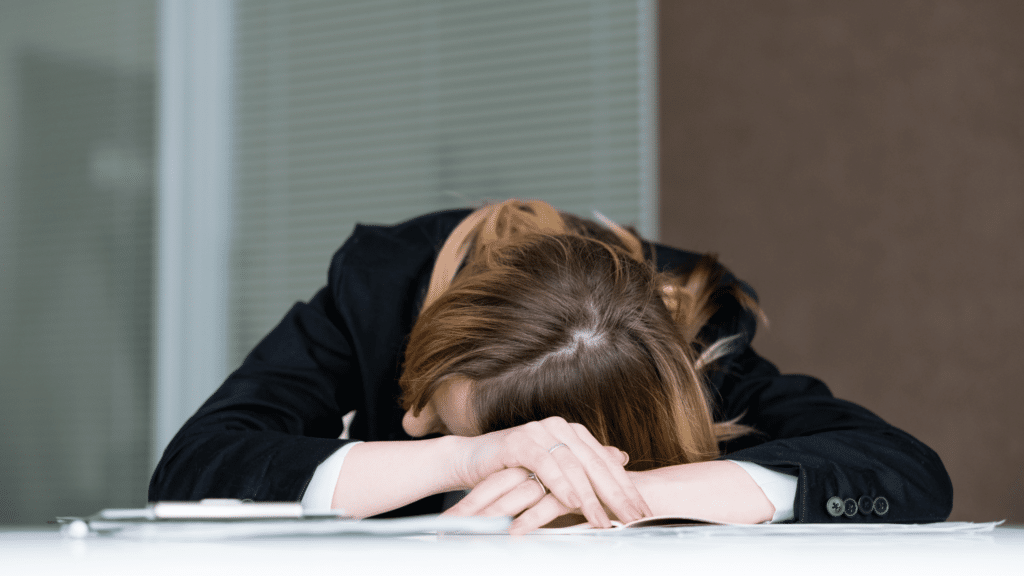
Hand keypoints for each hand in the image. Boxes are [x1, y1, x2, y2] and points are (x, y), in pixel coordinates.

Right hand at [451, 417, 652, 531]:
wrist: (471, 460)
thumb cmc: (514, 469)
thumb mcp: (555, 471)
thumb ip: (586, 464)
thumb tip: (622, 457)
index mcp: (573, 434)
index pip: (606, 463)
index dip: (626, 488)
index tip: (642, 512)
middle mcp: (560, 428)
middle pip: (595, 464)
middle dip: (617, 494)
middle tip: (633, 519)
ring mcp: (539, 431)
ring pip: (573, 465)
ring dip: (589, 496)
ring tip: (602, 520)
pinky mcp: (519, 440)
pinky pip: (545, 463)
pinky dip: (560, 483)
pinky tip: (573, 502)